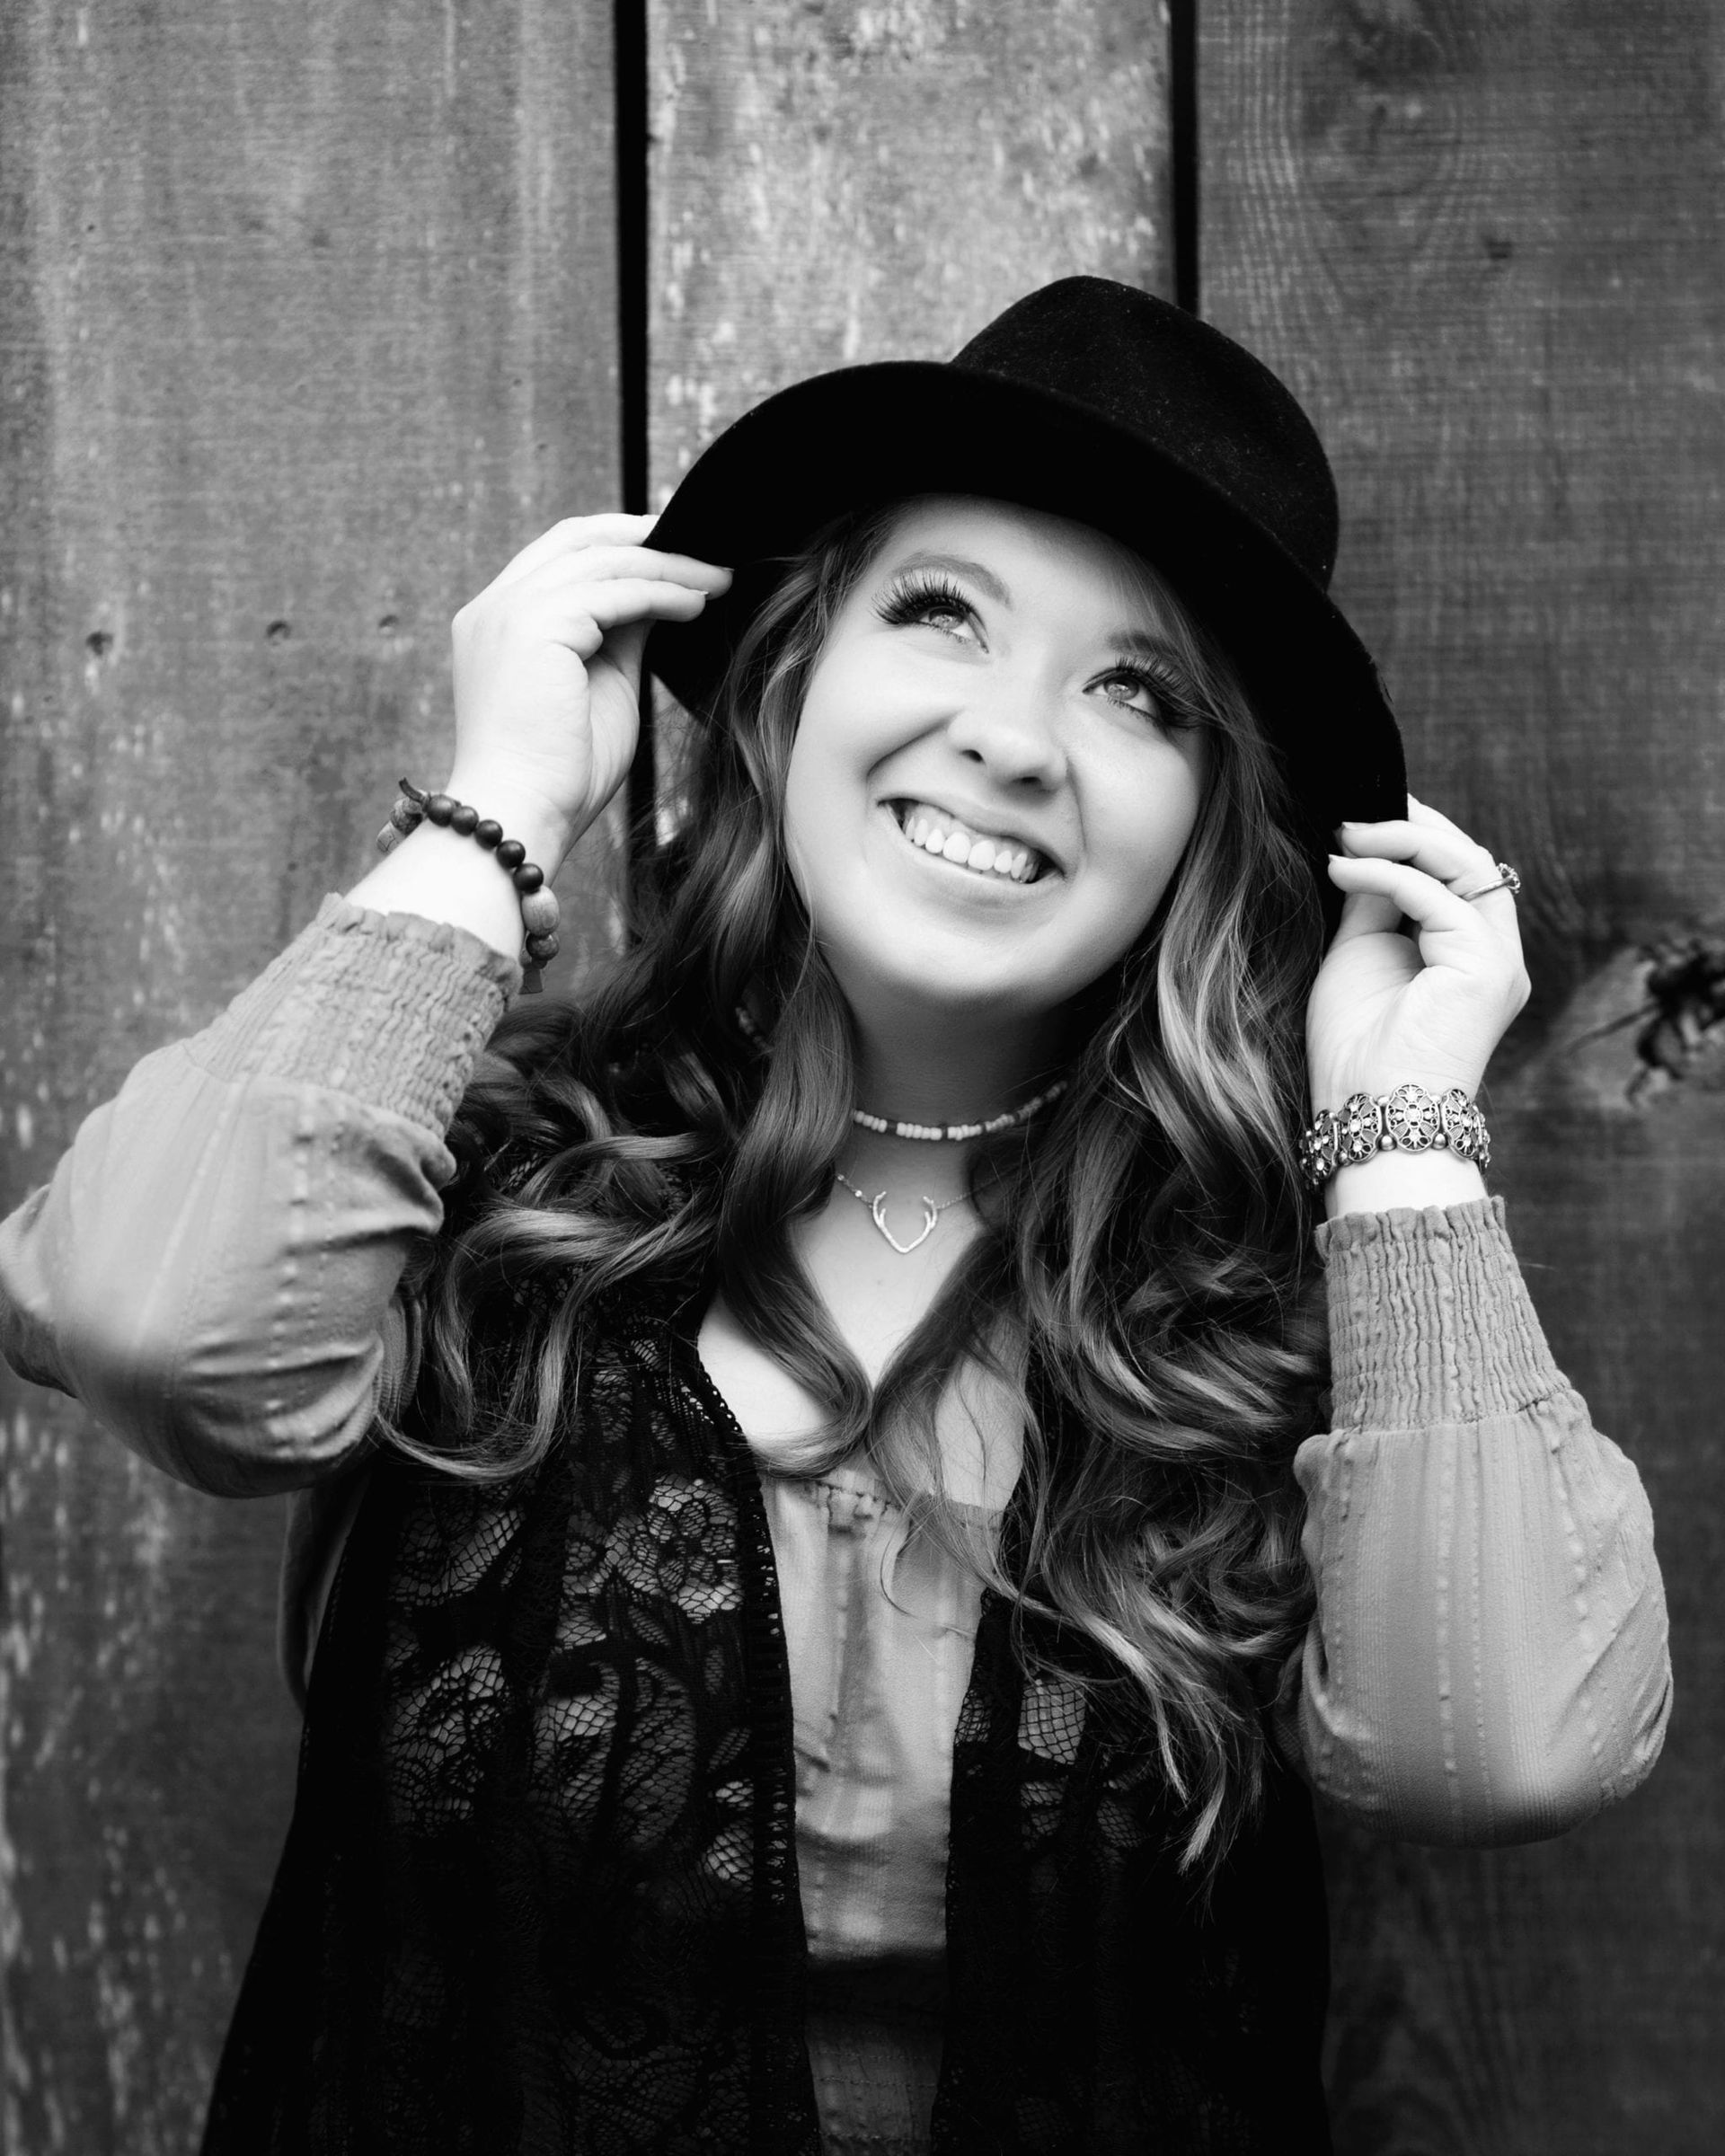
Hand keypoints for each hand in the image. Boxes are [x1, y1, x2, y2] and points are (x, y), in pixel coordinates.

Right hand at [446, 513, 730, 861]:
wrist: (521, 817)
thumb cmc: (560, 776)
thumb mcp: (600, 687)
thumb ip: (619, 636)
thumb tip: (658, 594)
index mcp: (497, 623)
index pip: (559, 555)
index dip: (617, 542)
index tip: (672, 550)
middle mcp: (494, 608)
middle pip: (576, 538)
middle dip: (645, 537)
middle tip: (705, 549)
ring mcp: (509, 612)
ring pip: (603, 561)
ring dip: (668, 567)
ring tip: (716, 581)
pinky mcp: (536, 625)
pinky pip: (615, 591)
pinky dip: (662, 592)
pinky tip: (697, 604)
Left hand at [1308, 796, 1530, 1110]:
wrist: (1366, 1109)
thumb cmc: (1356, 1048)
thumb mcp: (1359, 954)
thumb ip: (1373, 901)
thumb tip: (1365, 846)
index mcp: (1472, 954)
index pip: (1460, 873)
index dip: (1418, 836)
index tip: (1363, 818)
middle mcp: (1496, 954)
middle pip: (1470, 860)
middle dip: (1413, 828)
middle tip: (1353, 815)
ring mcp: (1498, 960)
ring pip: (1465, 866)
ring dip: (1401, 840)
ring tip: (1346, 833)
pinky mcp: (1486, 968)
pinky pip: (1435, 897)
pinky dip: (1386, 874)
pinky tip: (1343, 867)